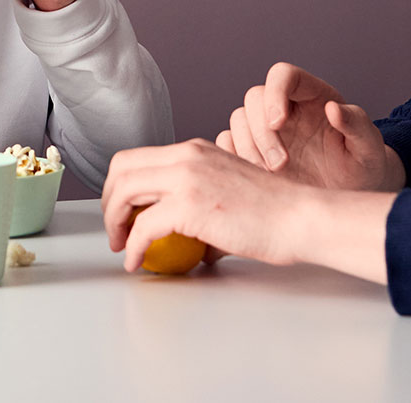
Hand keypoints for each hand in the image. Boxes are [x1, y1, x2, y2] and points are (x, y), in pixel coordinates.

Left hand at [102, 138, 394, 283]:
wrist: (301, 217)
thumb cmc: (274, 211)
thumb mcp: (226, 187)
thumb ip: (196, 199)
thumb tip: (176, 227)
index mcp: (194, 149)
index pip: (136, 157)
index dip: (119, 186)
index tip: (122, 211)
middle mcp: (186, 156)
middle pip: (121, 169)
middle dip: (109, 202)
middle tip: (115, 229)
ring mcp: (187, 178)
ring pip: (125, 192)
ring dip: (114, 222)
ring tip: (121, 245)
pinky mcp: (190, 206)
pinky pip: (144, 227)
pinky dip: (133, 246)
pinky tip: (137, 261)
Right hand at [216, 63, 404, 191]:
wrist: (350, 196)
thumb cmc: (363, 167)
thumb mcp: (369, 148)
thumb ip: (357, 124)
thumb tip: (334, 108)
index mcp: (313, 96)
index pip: (283, 74)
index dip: (275, 93)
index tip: (278, 123)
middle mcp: (286, 107)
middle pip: (255, 98)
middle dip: (262, 132)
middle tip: (280, 165)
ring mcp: (266, 129)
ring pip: (238, 119)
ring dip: (248, 147)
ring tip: (272, 175)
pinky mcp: (253, 150)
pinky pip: (228, 143)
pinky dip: (234, 157)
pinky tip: (257, 177)